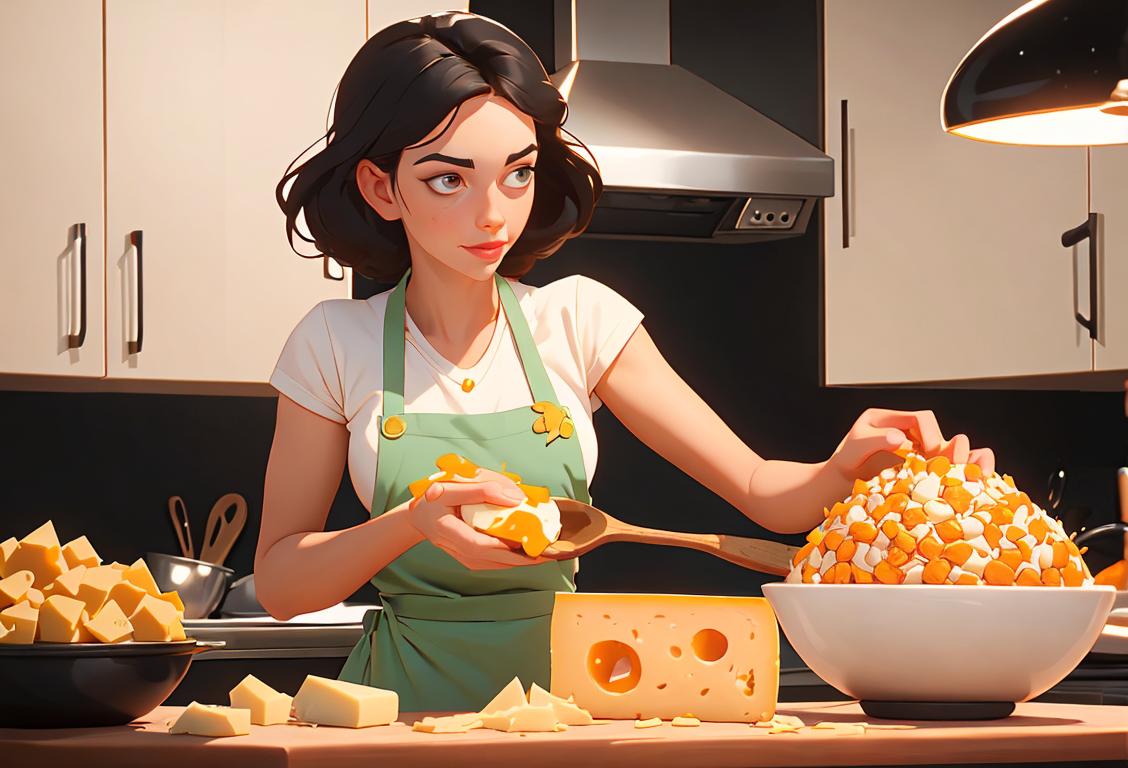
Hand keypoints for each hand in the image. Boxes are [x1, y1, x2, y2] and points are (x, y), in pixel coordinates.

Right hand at [404, 467, 553, 569]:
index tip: (532, 546)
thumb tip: (516, 499)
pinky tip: (529, 551)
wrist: (418, 517)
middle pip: (493, 559)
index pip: (479, 545)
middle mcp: (456, 549)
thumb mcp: (452, 486)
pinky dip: (513, 557)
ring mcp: (463, 557)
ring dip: (522, 560)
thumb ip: (483, 490)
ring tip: (546, 553)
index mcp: (448, 531)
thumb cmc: (434, 498)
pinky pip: (495, 561)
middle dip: (523, 559)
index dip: (507, 548)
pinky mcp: (471, 559)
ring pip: (496, 564)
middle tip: (549, 553)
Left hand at [829, 408, 995, 481]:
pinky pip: (946, 471)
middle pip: (939, 436)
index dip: (930, 433)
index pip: (921, 419)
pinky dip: (960, 477)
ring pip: (948, 454)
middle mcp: (908, 435)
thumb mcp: (853, 450)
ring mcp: (916, 455)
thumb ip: (873, 441)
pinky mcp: (921, 474)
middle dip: (951, 451)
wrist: (837, 490)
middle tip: (954, 467)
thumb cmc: (843, 467)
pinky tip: (976, 484)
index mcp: (890, 420)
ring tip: (975, 475)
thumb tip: (901, 438)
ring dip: (961, 464)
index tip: (930, 451)